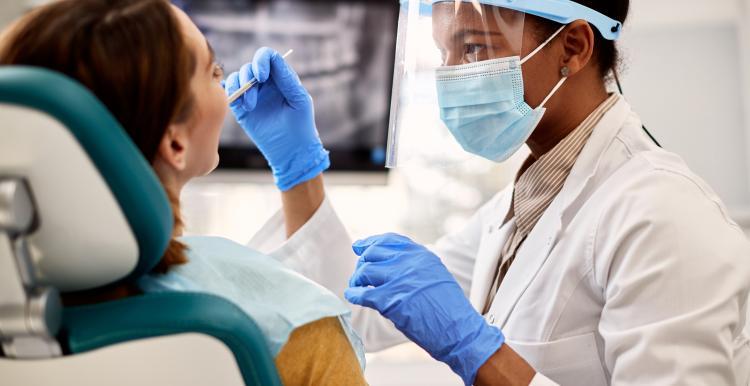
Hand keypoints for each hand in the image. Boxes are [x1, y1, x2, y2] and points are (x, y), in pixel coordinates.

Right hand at [224, 47, 328, 190]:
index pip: (267, 57)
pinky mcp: (241, 109)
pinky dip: (230, 93)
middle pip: (249, 66)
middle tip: (254, 98)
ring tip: (249, 106)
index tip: (262, 76)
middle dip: (248, 77)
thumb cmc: (301, 125)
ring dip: (240, 87)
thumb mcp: (299, 100)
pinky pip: (230, 92)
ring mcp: (253, 95)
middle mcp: (265, 84)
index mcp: (280, 78)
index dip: (261, 60)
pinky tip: (241, 105)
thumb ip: (287, 79)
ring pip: (237, 77)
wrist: (291, 151)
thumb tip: (273, 60)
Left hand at [345, 233, 504, 385]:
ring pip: (365, 271)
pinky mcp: (390, 300)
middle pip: (373, 253)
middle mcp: (409, 262)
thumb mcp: (436, 275)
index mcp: (421, 255)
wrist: (459, 331)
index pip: (389, 240)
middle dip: (363, 264)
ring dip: (357, 280)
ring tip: (357, 287)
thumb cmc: (449, 309)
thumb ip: (415, 266)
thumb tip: (389, 263)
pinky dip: (354, 294)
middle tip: (360, 276)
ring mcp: (399, 279)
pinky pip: (362, 293)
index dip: (370, 243)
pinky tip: (352, 296)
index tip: (359, 247)